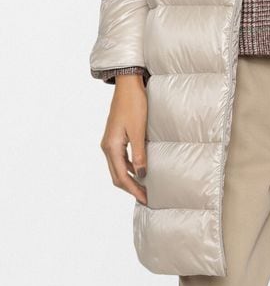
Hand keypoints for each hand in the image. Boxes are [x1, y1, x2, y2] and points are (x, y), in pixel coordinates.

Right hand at [100, 73, 147, 204]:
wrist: (128, 86)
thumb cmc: (134, 105)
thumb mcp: (139, 131)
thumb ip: (140, 154)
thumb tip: (142, 174)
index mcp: (111, 147)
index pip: (121, 176)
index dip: (133, 190)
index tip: (145, 199)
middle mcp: (107, 146)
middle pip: (117, 176)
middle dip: (131, 188)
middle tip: (146, 198)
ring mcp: (110, 143)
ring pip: (118, 168)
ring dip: (130, 179)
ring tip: (145, 187)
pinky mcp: (116, 138)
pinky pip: (121, 159)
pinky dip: (130, 168)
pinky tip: (142, 171)